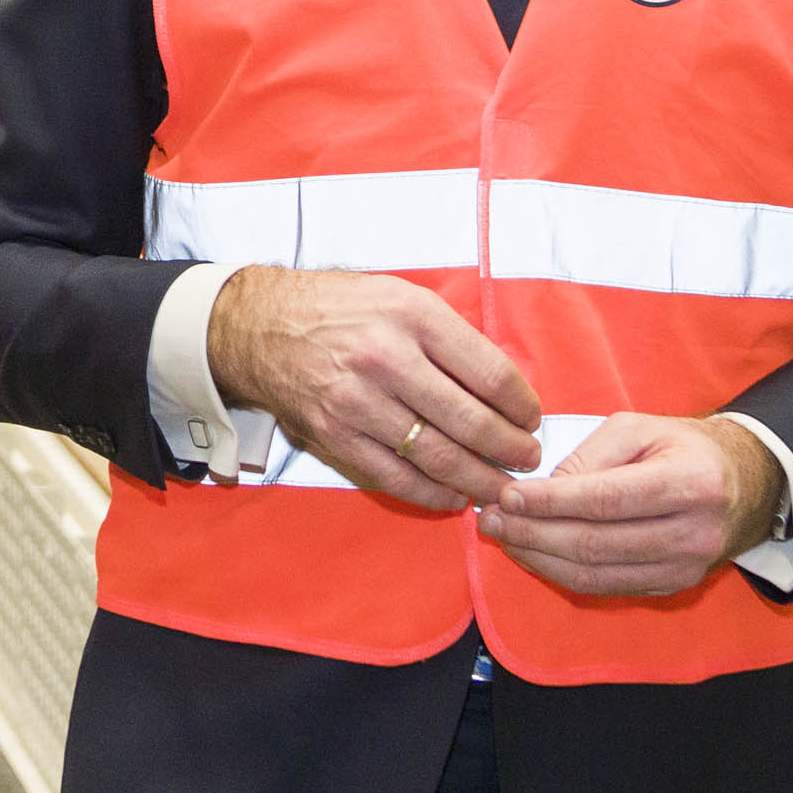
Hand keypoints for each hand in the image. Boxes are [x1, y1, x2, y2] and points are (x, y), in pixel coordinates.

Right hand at [204, 269, 543, 510]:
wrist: (260, 326)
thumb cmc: (342, 309)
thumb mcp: (402, 296)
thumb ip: (451, 337)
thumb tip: (504, 388)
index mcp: (414, 317)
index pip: (490, 374)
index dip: (522, 406)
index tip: (532, 420)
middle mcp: (387, 360)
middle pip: (471, 422)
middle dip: (510, 450)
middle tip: (528, 459)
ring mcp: (358, 403)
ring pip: (438, 457)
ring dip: (479, 479)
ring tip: (502, 486)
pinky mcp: (335, 436)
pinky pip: (395, 478)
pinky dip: (432, 494)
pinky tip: (454, 496)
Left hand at [482, 414, 783, 600]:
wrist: (745, 486)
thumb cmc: (684, 448)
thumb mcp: (641, 427)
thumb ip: (591, 455)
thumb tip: (542, 488)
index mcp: (690, 484)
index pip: (606, 500)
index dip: (550, 502)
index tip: (507, 494)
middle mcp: (692, 534)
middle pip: (595, 544)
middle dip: (533, 532)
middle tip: (490, 517)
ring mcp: (684, 569)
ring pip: (595, 575)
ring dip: (539, 557)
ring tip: (503, 535)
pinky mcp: (672, 588)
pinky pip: (606, 588)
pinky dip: (561, 573)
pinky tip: (534, 553)